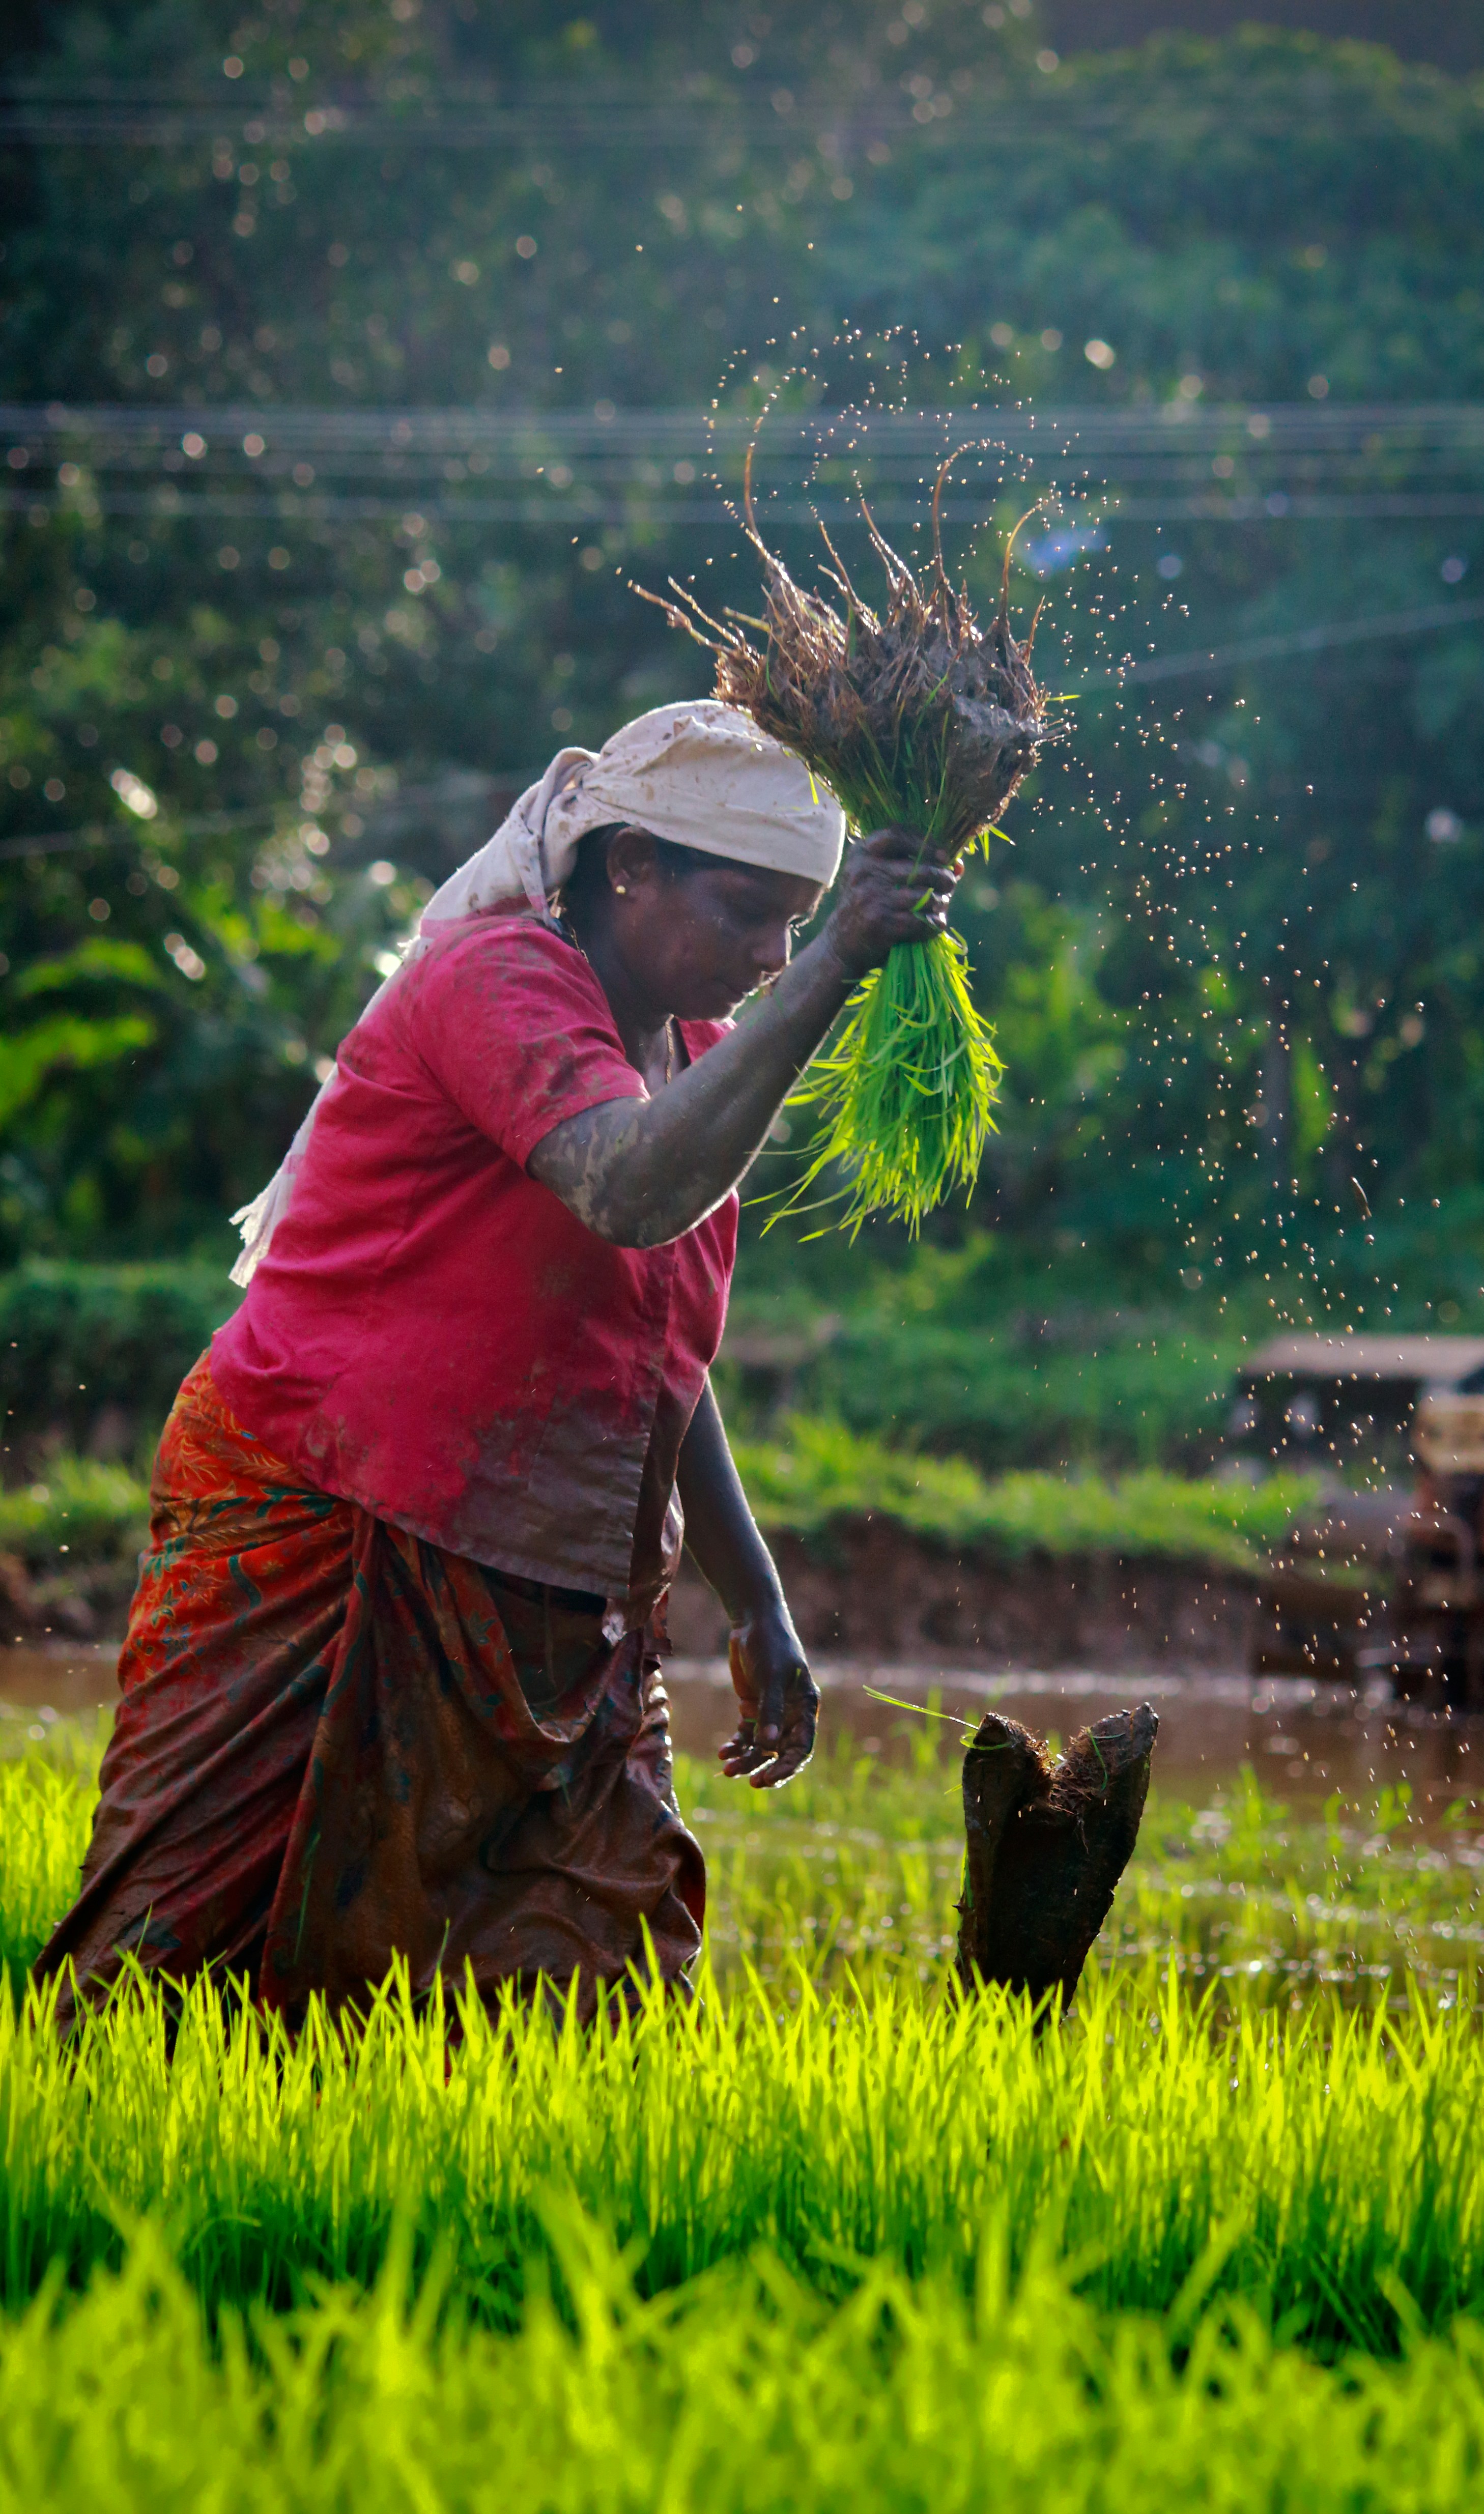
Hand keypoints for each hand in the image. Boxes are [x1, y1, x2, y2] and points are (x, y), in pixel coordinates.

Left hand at [717, 1604, 818, 1787]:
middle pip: (781, 1753)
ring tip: (727, 1769)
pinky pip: (745, 1735)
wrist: (752, 1622)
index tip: (768, 1778)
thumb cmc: (770, 1645)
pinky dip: (735, 1745)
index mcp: (805, 1707)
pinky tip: (723, 1753)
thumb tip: (769, 1747)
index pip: (801, 1747)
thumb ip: (770, 1711)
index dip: (787, 1766)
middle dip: (766, 1768)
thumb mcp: (771, 1676)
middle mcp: (791, 1714)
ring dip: (746, 1760)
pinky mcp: (753, 1709)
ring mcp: (771, 1713)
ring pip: (761, 1747)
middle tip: (751, 1783)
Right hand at [824, 825, 961, 983]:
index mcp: (861, 853)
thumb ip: (912, 864)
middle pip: (920, 868)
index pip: (896, 834)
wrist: (842, 943)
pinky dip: (933, 925)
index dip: (926, 843)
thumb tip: (958, 865)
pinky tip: (933, 926)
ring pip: (925, 897)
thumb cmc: (869, 904)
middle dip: (943, 878)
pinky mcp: (880, 923)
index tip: (942, 855)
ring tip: (939, 907)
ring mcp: (871, 897)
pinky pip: (921, 921)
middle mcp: (864, 871)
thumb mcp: (877, 876)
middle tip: (949, 884)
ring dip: (940, 904)